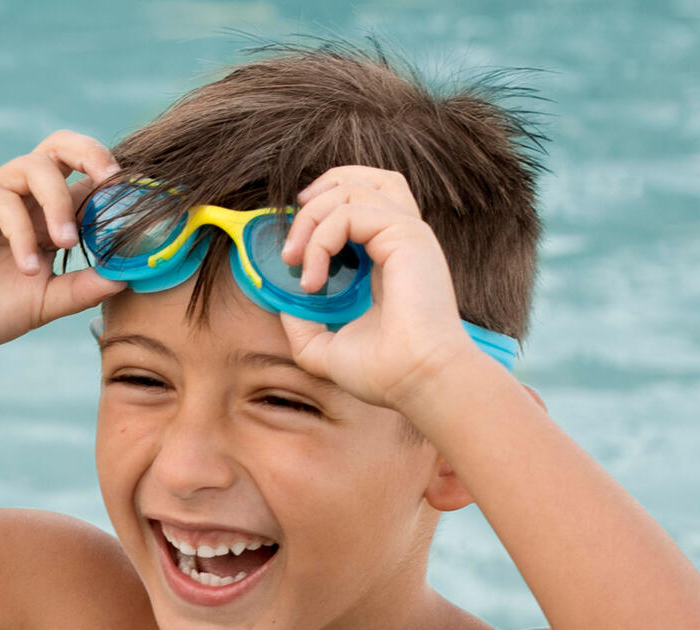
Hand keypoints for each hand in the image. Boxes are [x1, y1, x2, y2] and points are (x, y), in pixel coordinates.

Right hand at [0, 130, 126, 351]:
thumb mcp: (45, 304)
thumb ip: (82, 289)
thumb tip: (128, 276)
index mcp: (49, 215)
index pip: (88, 183)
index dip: (115, 188)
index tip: (142, 208)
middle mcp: (25, 195)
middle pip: (63, 147)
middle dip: (93, 153)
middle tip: (112, 180)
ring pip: (37, 167)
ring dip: (59, 203)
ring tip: (64, 244)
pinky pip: (2, 197)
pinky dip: (20, 231)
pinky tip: (25, 267)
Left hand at [275, 166, 484, 409]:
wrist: (416, 381)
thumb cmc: (384, 371)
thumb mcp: (327, 348)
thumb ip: (304, 326)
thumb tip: (283, 303)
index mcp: (390, 256)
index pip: (363, 201)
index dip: (322, 208)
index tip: (293, 248)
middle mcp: (402, 238)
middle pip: (362, 179)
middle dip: (315, 199)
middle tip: (289, 247)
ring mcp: (407, 233)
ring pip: (352, 188)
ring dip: (311, 220)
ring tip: (295, 262)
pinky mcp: (406, 235)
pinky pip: (350, 212)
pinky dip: (321, 239)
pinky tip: (314, 278)